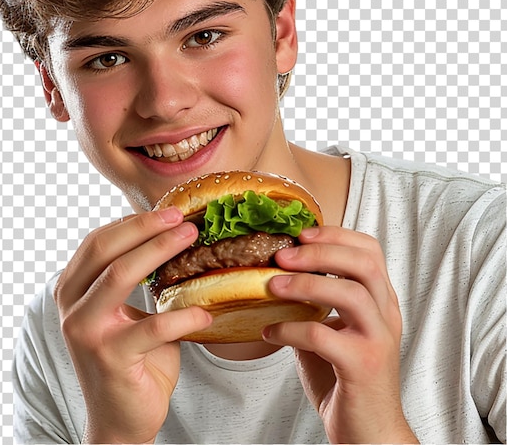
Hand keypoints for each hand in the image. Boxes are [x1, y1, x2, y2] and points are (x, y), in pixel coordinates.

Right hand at [53, 207, 211, 443]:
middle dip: (145, 227)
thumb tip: (167, 239)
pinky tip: (205, 312)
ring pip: (120, 274)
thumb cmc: (131, 358)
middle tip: (181, 216)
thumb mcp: (125, 312)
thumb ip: (135, 280)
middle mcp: (72, 307)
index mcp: (73, 290)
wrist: (121, 419)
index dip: (132, 222)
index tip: (167, 211)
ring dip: (159, 250)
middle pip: (104, 250)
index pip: (97, 242)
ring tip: (192, 238)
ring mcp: (87, 332)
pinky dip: (184, 315)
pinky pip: (153, 326)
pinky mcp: (111, 357)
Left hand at [263, 227, 417, 443]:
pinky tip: (270, 332)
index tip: (301, 234)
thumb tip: (274, 276)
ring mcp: (378, 340)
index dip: (336, 234)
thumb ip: (315, 304)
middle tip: (282, 255)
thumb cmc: (346, 379)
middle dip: (319, 251)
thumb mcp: (333, 331)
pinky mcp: (363, 366)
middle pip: (363, 263)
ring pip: (349, 293)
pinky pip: (323, 335)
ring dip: (305, 284)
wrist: (369, 434)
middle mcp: (386, 315)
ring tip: (271, 286)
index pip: (370, 250)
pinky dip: (290, 329)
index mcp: (381, 301)